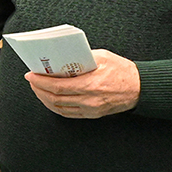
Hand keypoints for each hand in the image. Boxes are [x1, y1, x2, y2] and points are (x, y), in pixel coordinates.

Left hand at [24, 49, 139, 118]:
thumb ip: (80, 57)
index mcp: (91, 84)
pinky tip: (50, 99)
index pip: (58, 86)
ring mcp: (90, 109)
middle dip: (39, 89)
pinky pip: (68, 113)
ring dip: (45, 99)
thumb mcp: (101, 56)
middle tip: (32, 81)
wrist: (140, 87)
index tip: (31, 75)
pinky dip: (55, 106)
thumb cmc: (122, 70)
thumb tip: (61, 58)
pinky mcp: (92, 114)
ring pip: (59, 108)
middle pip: (55, 98)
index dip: (41, 82)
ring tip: (38, 89)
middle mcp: (89, 100)